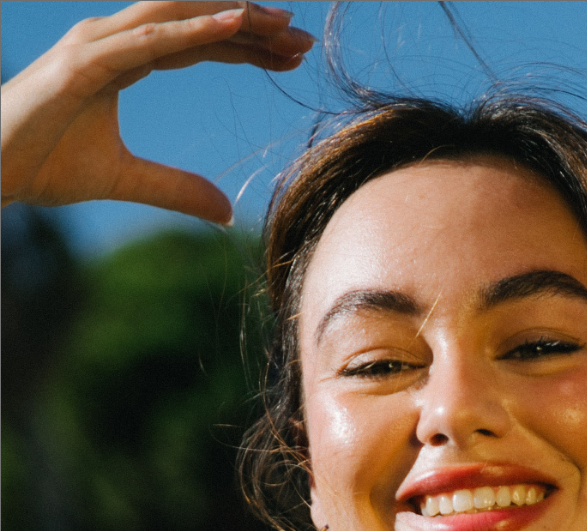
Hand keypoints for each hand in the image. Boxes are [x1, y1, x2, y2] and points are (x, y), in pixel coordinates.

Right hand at [0, 2, 315, 225]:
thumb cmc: (44, 164)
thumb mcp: (125, 180)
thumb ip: (176, 190)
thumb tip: (226, 212)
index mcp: (123, 59)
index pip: (196, 42)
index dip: (244, 45)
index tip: (289, 54)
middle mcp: (114, 40)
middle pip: (194, 21)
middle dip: (249, 24)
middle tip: (300, 35)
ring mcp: (98, 43)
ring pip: (178, 17)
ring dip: (230, 16)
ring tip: (278, 21)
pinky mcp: (85, 61)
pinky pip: (150, 39)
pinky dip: (193, 28)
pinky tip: (233, 23)